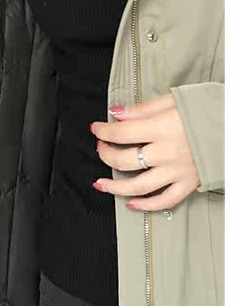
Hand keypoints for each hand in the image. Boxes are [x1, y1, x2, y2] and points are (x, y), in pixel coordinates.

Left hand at [90, 93, 200, 210]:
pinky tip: (131, 203)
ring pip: (139, 186)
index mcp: (163, 128)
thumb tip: (116, 113)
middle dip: (105, 154)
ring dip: (115, 187)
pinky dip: (147, 205)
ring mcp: (178, 171)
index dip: (103, 131)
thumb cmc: (209, 109)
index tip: (96, 129)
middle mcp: (167, 152)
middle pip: (124, 161)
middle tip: (101, 148)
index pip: (121, 133)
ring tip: (101, 184)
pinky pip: (165, 200)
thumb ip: (143, 109)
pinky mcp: (189, 183)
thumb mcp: (174, 100)